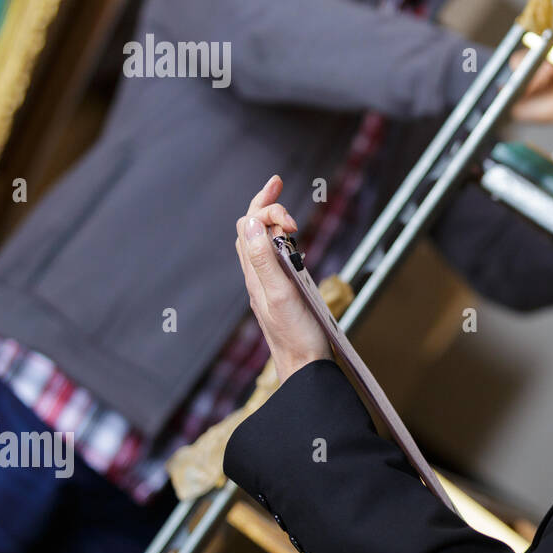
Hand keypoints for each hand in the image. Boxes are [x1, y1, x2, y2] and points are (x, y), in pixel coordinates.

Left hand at [235, 174, 332, 385]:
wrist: (304, 369)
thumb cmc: (298, 336)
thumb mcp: (281, 293)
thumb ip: (264, 259)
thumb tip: (248, 223)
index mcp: (255, 274)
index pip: (247, 226)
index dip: (264, 208)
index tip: (292, 216)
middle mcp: (257, 277)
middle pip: (249, 229)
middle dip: (262, 203)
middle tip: (278, 183)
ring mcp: (268, 285)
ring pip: (259, 242)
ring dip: (270, 220)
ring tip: (287, 212)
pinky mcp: (280, 293)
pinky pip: (272, 258)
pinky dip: (280, 240)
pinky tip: (292, 242)